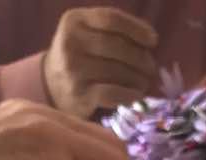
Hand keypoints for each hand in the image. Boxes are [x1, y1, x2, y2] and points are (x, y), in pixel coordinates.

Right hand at [43, 6, 157, 118]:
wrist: (51, 84)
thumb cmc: (81, 56)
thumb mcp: (88, 33)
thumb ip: (114, 31)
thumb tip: (151, 40)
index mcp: (75, 20)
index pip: (112, 19)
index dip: (137, 29)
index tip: (154, 41)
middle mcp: (71, 42)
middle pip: (118, 46)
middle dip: (141, 58)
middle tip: (151, 68)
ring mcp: (73, 69)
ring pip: (118, 71)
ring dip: (138, 79)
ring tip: (145, 82)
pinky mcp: (78, 94)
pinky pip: (112, 93)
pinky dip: (129, 94)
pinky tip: (136, 95)